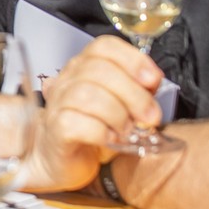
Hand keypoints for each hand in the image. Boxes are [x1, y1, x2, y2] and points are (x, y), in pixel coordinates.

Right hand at [25, 35, 162, 191]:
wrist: (64, 162)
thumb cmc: (95, 130)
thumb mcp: (123, 105)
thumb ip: (138, 89)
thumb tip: (153, 81)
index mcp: (84, 67)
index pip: (104, 47)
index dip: (132, 60)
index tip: (152, 81)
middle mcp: (67, 80)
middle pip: (99, 69)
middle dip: (134, 94)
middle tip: (150, 117)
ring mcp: (58, 104)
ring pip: (87, 95)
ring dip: (117, 114)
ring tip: (128, 131)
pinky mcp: (55, 130)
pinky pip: (75, 123)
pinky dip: (101, 132)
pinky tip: (111, 139)